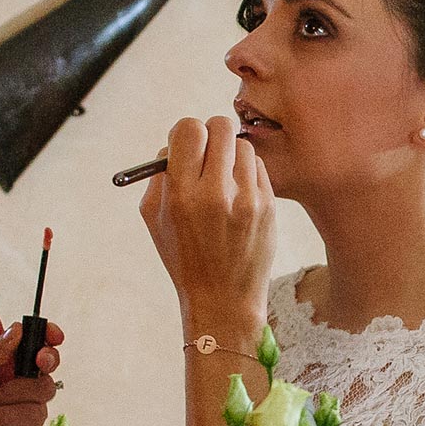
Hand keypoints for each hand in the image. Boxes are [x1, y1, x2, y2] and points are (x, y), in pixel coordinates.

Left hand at [0, 322, 62, 425]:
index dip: (46, 334)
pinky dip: (7, 413)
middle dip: (46, 358)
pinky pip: (35, 411)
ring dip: (10, 393)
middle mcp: (16, 379)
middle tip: (38, 361)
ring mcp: (25, 402)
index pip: (30, 340)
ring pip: (43, 386)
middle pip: (48, 361)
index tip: (52, 335)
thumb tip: (17, 331)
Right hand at [139, 115, 275, 329]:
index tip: (186, 144)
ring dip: (231, 154)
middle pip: (220, 126)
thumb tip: (176, 142)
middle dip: (210, 134)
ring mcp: (248, 200)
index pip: (189, 129)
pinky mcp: (269, 206)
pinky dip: (247, 174)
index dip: (185, 132)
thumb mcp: (155, 219)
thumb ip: (161, 175)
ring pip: (243, 145)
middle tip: (207, 151)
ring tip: (223, 179)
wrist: (223, 299)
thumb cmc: (184, 257)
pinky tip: (238, 196)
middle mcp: (216, 194)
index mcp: (182, 195)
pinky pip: (259, 168)